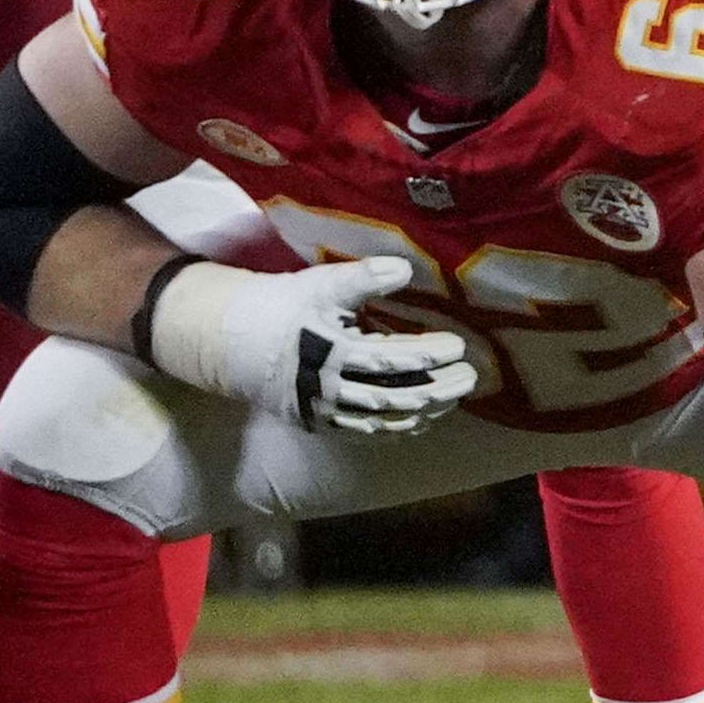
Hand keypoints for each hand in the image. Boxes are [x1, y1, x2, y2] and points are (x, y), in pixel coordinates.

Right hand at [139, 257, 477, 434]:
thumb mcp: (320, 285)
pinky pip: (365, 434)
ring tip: (454, 397)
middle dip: (437, 389)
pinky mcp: (320, 423)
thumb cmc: (284, 306)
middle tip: (470, 376)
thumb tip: (405, 268)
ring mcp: (324, 410)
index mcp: (329, 351)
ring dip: (424, 412)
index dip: (428, 355)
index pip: (392, 360)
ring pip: (383, 421)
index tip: (458, 345)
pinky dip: (397, 430)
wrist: (233, 341)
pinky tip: (423, 420)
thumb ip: (363, 278)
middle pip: (394, 396)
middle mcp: (328, 387)